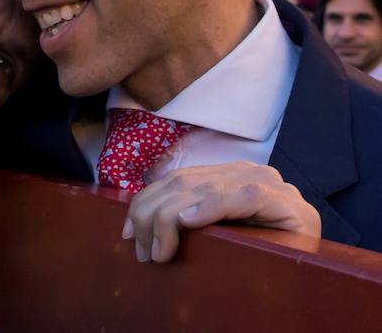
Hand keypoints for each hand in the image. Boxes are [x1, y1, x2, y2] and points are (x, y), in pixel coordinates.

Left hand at [122, 161, 320, 262]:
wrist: (313, 268)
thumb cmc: (261, 254)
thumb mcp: (220, 232)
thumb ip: (192, 216)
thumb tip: (141, 224)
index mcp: (227, 174)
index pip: (177, 179)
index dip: (147, 201)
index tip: (127, 232)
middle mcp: (245, 171)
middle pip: (184, 182)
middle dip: (152, 215)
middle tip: (140, 250)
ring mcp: (267, 182)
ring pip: (204, 188)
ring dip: (172, 219)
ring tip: (158, 248)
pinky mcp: (283, 201)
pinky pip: (242, 197)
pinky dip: (212, 206)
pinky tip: (190, 219)